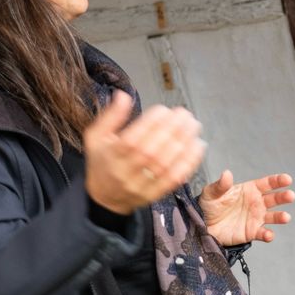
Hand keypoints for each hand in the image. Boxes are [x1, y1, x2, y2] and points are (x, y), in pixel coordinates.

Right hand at [84, 90, 205, 214]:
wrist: (105, 198)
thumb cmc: (103, 161)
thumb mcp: (97, 137)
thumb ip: (110, 116)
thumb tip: (123, 95)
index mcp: (111, 155)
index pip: (132, 140)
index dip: (150, 123)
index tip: (164, 109)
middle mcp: (126, 172)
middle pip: (151, 152)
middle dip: (171, 130)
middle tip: (185, 114)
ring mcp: (141, 185)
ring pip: (165, 165)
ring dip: (183, 143)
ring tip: (193, 126)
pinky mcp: (155, 194)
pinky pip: (174, 179)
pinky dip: (189, 162)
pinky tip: (198, 146)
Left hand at [199, 170, 294, 245]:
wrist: (203, 225)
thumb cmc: (209, 205)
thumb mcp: (212, 192)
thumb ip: (221, 184)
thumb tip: (227, 174)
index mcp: (250, 189)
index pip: (267, 183)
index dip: (278, 180)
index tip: (287, 179)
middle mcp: (257, 203)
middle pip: (275, 199)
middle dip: (284, 197)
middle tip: (290, 196)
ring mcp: (256, 218)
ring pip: (273, 217)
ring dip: (280, 217)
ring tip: (286, 217)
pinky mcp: (251, 232)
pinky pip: (262, 233)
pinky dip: (268, 235)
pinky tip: (269, 235)